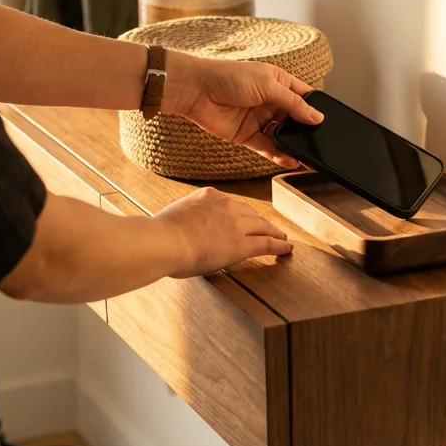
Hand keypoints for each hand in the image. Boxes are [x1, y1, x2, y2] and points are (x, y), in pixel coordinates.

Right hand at [154, 188, 293, 276]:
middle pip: (250, 213)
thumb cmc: (160, 234)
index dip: (240, 214)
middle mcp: (225, 205)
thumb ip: (187, 218)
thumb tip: (187, 229)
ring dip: (273, 232)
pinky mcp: (241, 243)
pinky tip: (285, 248)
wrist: (163, 242)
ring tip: (280, 238)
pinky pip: (266, 243)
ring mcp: (236, 223)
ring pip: (262, 225)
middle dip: (260, 221)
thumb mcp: (175, 215)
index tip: (243, 219)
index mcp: (208, 196)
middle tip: (268, 228)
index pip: (231, 204)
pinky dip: (278, 245)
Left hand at [163, 52, 324, 167]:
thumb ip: (293, 103)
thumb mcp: (267, 85)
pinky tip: (290, 160)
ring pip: (282, 136)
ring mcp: (259, 119)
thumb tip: (317, 116)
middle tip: (319, 143)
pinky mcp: (247, 135)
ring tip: (307, 157)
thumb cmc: (228, 77)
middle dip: (305, 131)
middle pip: (294, 119)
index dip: (315, 109)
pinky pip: (268, 147)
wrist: (196, 90)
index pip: (304, 97)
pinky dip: (278, 155)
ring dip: (293, 146)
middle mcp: (270, 101)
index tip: (328, 121)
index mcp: (278, 82)